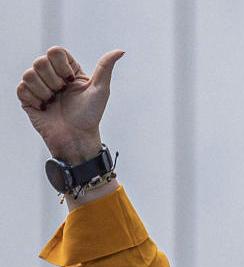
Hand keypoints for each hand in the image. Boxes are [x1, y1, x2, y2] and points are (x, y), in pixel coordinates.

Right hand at [16, 47, 122, 162]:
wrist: (76, 137)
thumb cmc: (90, 115)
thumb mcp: (101, 89)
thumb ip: (106, 67)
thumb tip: (120, 51)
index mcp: (68, 70)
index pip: (55, 52)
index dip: (61, 66)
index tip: (70, 80)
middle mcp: (52, 75)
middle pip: (40, 61)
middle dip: (53, 80)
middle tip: (62, 93)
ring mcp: (38, 86)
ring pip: (29, 74)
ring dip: (44, 91)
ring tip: (53, 101)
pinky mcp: (27, 98)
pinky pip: (21, 88)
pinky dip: (34, 99)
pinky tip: (44, 107)